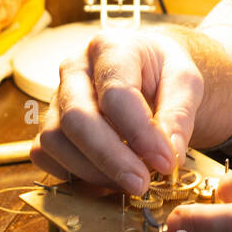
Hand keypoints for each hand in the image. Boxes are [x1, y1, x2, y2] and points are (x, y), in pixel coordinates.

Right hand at [30, 28, 202, 193]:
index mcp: (110, 48)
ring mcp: (56, 98)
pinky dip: (73, 175)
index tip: (166, 161)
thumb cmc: (163, 74)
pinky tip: (108, 180)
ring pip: (55, 140)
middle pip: (77, 118)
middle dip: (110, 158)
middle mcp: (74, 69)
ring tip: (131, 181)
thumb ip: (180, 115)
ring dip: (93, 171)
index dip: (140, 133)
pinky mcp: (50, 125)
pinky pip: (46, 156)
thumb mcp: (185, 81)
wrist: (148, 73)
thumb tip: (171, 155)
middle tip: (142, 184)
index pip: (116, 93)